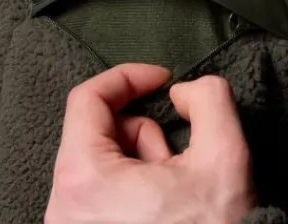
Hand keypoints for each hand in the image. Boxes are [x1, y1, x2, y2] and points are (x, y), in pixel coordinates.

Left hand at [44, 62, 256, 223]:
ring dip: (143, 164)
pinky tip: (162, 211)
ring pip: (102, 162)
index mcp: (83, 179)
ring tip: (172, 196)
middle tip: (175, 164)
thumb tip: (183, 94)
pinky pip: (101, 192)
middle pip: (97, 131)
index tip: (162, 80)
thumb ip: (208, 99)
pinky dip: (133, 189)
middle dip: (145, 135)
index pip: (87, 98)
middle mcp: (63, 207)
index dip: (129, 77)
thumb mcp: (225, 157)